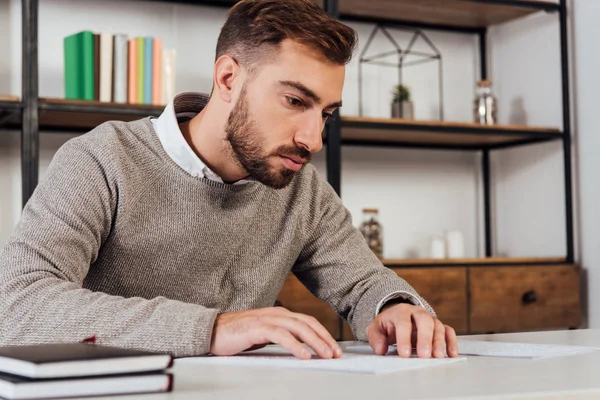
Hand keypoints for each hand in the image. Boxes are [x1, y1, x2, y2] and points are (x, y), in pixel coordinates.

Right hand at [210, 307, 342, 359]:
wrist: (212, 331)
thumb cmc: (237, 335)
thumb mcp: (264, 335)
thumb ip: (281, 337)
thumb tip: (300, 348)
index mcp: (280, 314)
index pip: (308, 322)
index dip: (323, 334)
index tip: (334, 348)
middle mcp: (276, 313)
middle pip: (308, 323)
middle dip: (325, 338)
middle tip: (336, 353)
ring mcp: (267, 319)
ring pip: (298, 328)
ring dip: (315, 342)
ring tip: (325, 355)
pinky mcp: (258, 328)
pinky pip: (281, 336)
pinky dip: (295, 345)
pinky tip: (304, 355)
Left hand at [366, 303, 457, 357]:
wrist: (397, 315)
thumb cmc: (388, 324)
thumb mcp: (375, 329)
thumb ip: (376, 338)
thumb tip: (380, 349)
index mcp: (400, 312)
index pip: (403, 323)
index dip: (404, 338)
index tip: (404, 354)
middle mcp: (417, 313)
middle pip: (424, 321)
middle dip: (425, 338)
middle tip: (424, 355)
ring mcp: (429, 319)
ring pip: (437, 326)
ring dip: (439, 342)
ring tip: (437, 356)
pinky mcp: (439, 326)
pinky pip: (448, 331)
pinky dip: (451, 341)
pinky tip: (451, 353)